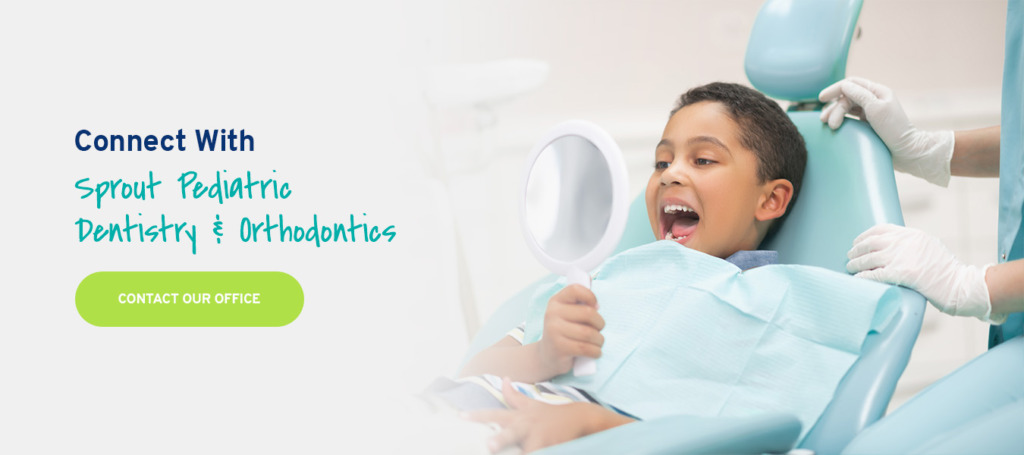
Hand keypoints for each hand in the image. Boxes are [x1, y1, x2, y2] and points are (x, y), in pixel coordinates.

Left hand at [464, 378, 632, 453]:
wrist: (579, 418)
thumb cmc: (550, 414)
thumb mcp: (531, 404)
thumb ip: (513, 395)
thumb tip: (502, 379)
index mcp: (518, 416)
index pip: (494, 414)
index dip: (478, 415)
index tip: (461, 416)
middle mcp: (527, 426)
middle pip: (511, 433)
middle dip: (500, 439)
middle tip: (488, 445)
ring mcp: (540, 437)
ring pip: (528, 450)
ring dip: (524, 453)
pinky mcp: (552, 447)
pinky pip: (544, 454)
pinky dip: (541, 454)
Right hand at [535, 284, 604, 377]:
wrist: (548, 355)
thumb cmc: (564, 331)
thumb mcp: (568, 312)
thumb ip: (579, 298)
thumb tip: (590, 279)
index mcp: (556, 301)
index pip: (576, 289)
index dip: (590, 296)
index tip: (595, 306)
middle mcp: (552, 314)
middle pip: (588, 313)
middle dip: (600, 323)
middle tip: (599, 329)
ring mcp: (554, 331)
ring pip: (589, 333)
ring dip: (599, 340)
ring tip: (597, 342)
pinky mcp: (559, 348)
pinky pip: (586, 348)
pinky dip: (596, 351)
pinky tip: (595, 352)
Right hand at [818, 77, 954, 186]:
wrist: (907, 152)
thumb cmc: (894, 130)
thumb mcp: (876, 109)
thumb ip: (860, 95)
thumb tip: (844, 86)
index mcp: (878, 92)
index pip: (851, 84)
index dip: (835, 89)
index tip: (821, 98)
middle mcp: (874, 99)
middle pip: (847, 97)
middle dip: (835, 108)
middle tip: (827, 123)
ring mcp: (871, 112)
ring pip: (847, 108)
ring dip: (836, 115)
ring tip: (829, 126)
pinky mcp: (868, 125)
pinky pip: (850, 118)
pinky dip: (842, 121)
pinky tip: (836, 128)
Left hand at [847, 224, 1002, 321]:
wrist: (961, 285)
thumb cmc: (946, 271)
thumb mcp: (929, 247)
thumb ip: (910, 244)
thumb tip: (889, 246)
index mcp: (912, 234)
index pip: (881, 229)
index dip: (865, 236)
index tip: (856, 242)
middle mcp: (905, 242)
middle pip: (871, 243)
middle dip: (857, 250)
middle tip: (849, 256)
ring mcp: (903, 257)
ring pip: (869, 258)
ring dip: (856, 264)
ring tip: (849, 268)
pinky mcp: (902, 274)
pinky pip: (875, 274)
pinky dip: (863, 276)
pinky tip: (857, 279)